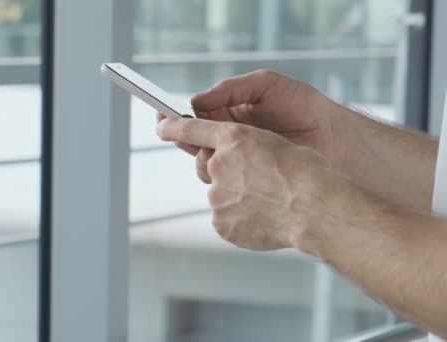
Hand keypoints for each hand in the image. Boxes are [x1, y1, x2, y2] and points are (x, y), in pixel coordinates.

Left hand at [156, 117, 357, 250]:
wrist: (316, 209)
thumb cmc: (307, 175)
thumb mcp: (275, 145)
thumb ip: (246, 152)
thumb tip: (235, 167)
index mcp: (234, 138)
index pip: (191, 129)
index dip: (172, 127)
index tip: (160, 126)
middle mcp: (219, 164)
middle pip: (208, 168)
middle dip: (225, 173)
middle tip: (254, 181)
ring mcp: (218, 196)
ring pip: (220, 196)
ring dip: (238, 199)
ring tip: (269, 203)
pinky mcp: (221, 223)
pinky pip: (226, 220)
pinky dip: (241, 221)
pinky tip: (265, 220)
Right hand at [166, 69, 346, 183]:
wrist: (335, 140)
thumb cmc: (304, 108)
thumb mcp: (266, 85)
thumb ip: (230, 89)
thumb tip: (196, 101)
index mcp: (230, 118)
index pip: (195, 121)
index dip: (175, 120)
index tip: (160, 115)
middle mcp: (231, 144)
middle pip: (195, 146)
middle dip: (187, 140)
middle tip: (188, 135)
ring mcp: (240, 167)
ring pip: (205, 168)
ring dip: (205, 160)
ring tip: (220, 153)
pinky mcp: (248, 186)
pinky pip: (223, 189)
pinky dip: (221, 182)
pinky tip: (233, 173)